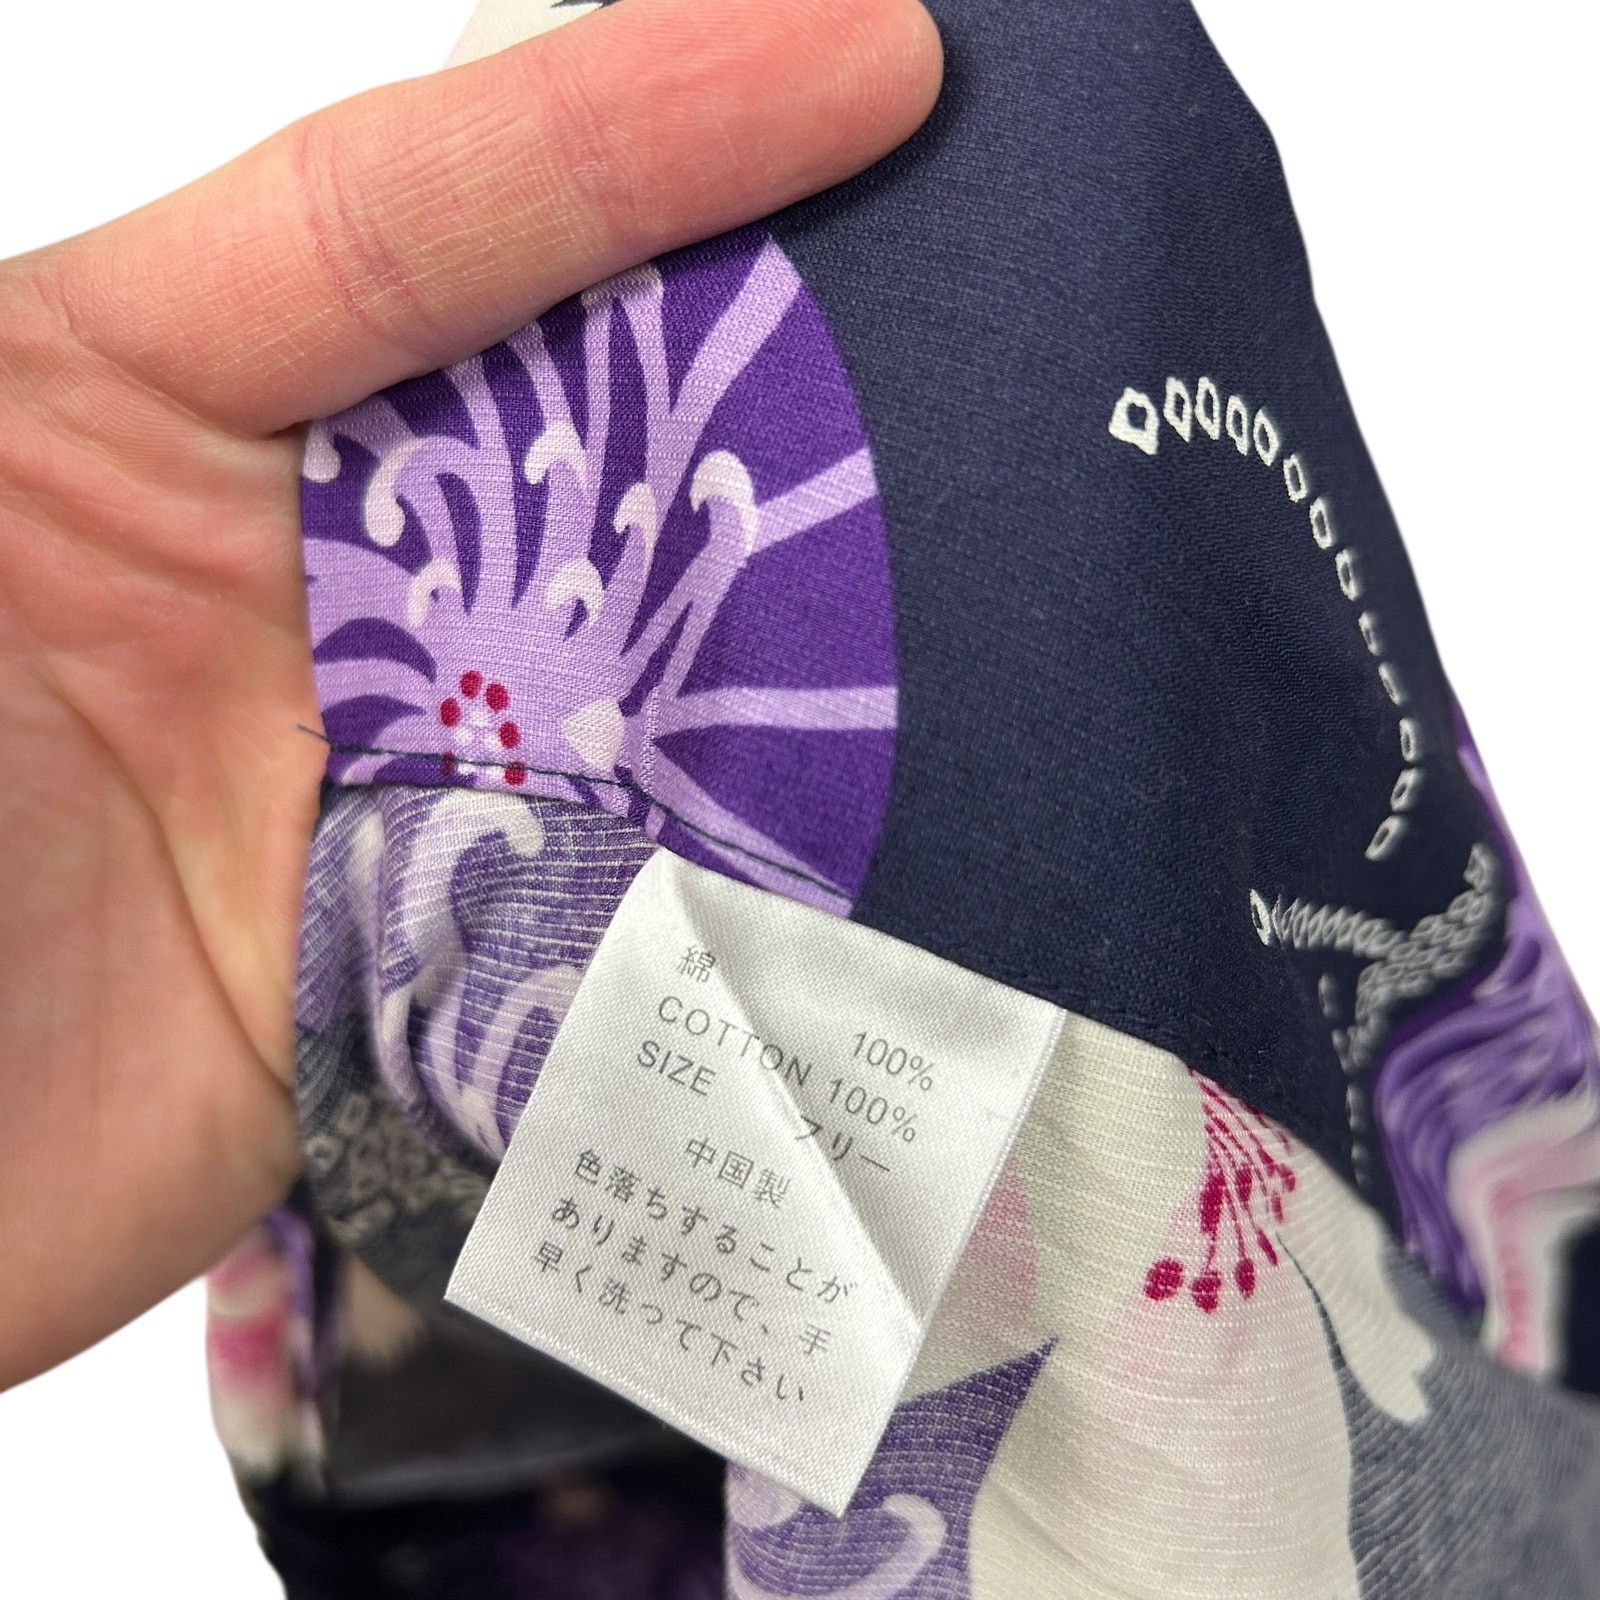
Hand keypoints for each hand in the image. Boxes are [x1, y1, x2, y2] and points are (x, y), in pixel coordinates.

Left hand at [0, 0, 939, 1386]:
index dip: (640, 119)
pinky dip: (750, 826)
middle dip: (776, 335)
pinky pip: (636, 853)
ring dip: (790, 594)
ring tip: (999, 518)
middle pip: (581, 410)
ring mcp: (385, 752)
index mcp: (126, 404)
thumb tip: (338, 252)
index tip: (866, 54)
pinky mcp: (446, 929)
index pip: (413, 218)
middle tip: (997, 258)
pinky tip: (878, 782)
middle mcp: (292, 562)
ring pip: (641, 635)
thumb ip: (83, 401)